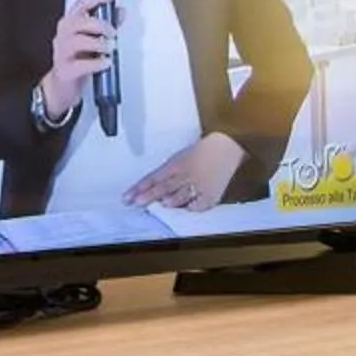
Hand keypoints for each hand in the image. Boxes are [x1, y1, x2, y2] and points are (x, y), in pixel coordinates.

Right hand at [40, 0, 115, 119]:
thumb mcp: (92, 40)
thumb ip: (106, 25)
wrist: (61, 87)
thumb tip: (121, 11)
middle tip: (113, 33)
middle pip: (78, 22)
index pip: (81, 4)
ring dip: (99, 43)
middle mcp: (63, 36)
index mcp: (70, 25)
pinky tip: (106, 63)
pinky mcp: (66, 70)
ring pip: (78, 42)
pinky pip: (82, 65)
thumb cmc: (77, 60)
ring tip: (110, 48)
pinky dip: (97, 63)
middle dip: (100, 25)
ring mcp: (62, 53)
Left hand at [125, 133, 244, 211]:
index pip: (154, 178)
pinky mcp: (211, 194)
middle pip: (163, 188)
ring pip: (179, 197)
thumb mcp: (180, 158)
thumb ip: (166, 173)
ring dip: (169, 203)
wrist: (227, 147)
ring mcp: (199, 185)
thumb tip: (148, 189)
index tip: (127, 198)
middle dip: (148, 197)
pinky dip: (190, 208)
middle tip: (136, 203)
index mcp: (177, 164)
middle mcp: (186, 175)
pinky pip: (198, 205)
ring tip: (161, 206)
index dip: (139, 188)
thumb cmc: (202, 152)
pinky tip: (185, 209)